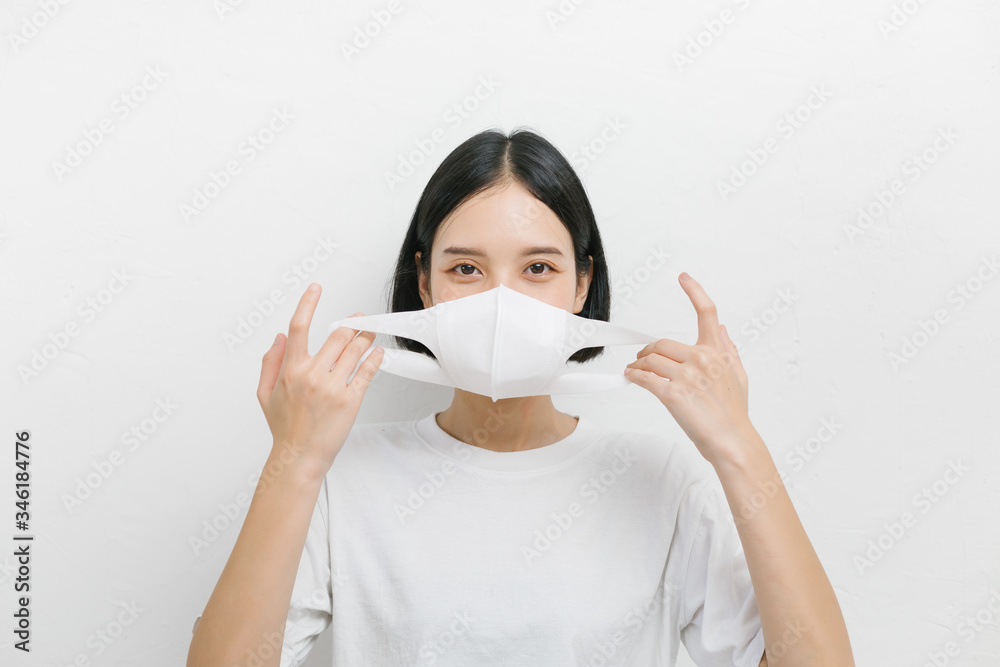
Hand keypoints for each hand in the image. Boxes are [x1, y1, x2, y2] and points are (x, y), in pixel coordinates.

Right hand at [256, 283, 383, 481]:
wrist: (299, 457)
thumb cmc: (284, 428)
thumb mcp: (265, 394)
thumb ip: (271, 362)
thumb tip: (280, 337)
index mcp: (290, 370)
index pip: (299, 327)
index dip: (307, 303)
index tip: (315, 288)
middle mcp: (311, 375)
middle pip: (337, 336)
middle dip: (351, 324)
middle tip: (360, 319)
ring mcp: (332, 387)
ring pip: (354, 351)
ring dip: (365, 337)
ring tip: (371, 332)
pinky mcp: (350, 400)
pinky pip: (366, 372)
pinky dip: (375, 359)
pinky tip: (378, 352)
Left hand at [624, 272, 755, 465]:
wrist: (733, 441)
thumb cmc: (735, 413)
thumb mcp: (739, 376)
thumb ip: (729, 350)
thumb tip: (722, 328)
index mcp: (718, 352)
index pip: (707, 313)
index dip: (694, 291)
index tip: (683, 277)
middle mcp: (702, 359)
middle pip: (662, 343)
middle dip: (648, 351)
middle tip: (641, 358)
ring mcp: (687, 376)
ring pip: (651, 360)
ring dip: (638, 364)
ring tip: (635, 370)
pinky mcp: (673, 394)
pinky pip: (645, 378)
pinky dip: (635, 376)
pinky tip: (632, 377)